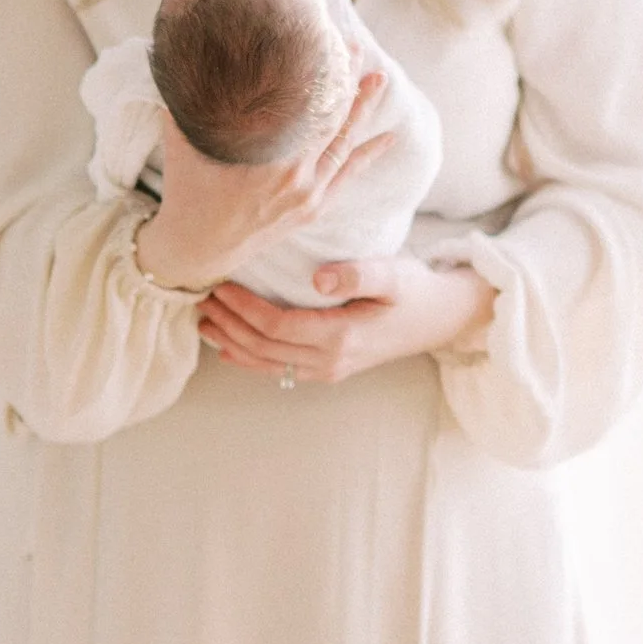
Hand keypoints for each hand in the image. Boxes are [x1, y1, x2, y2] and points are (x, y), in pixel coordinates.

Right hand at [133, 71, 392, 294]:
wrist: (198, 249)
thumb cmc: (187, 190)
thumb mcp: (184, 139)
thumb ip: (190, 101)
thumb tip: (188, 56)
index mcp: (265, 155)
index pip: (304, 102)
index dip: (318, 69)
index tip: (325, 38)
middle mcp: (294, 174)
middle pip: (331, 116)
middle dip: (346, 78)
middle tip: (356, 45)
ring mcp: (309, 193)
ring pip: (344, 142)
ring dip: (363, 108)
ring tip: (379, 77)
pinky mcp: (314, 207)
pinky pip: (348, 174)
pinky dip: (368, 153)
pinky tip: (388, 136)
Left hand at [198, 251, 497, 385]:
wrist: (442, 319)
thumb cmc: (416, 290)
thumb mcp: (394, 274)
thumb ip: (359, 274)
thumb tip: (320, 278)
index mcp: (342, 336)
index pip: (278, 325)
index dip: (244, 308)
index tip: (221, 285)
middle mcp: (330, 359)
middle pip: (264, 347)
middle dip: (229, 324)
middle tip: (200, 298)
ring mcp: (329, 369)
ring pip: (267, 362)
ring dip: (232, 343)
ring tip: (204, 321)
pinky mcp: (329, 368)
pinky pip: (280, 369)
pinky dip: (250, 359)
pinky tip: (229, 348)